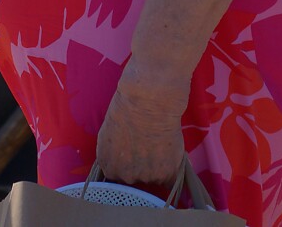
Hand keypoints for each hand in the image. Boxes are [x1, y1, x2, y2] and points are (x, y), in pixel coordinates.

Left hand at [93, 69, 186, 191]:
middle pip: (135, 179)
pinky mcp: (167, 174)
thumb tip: (119, 159)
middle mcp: (125, 176)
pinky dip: (173, 170)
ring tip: (159, 143)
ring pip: (154, 179)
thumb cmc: (126, 108)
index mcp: (108, 165)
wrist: (148, 101)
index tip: (133, 154)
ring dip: (158, 167)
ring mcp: (146, 177)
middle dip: (141, 167)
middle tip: (148, 146)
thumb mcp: (108, 133)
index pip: (117, 176)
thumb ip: (112, 153)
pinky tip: (171, 154)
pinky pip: (171, 180)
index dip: (127, 165)